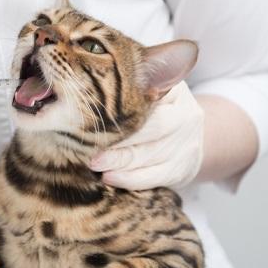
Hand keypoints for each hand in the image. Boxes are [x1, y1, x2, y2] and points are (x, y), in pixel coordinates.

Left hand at [89, 82, 203, 189]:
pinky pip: (155, 176)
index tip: (90, 116)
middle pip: (152, 127)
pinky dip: (130, 179)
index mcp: (174, 89)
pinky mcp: (184, 168)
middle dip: (118, 139)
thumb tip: (78, 100)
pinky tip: (109, 178)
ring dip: (119, 161)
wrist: (190, 138)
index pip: (147, 96)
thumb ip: (122, 93)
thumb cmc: (154, 111)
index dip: (119, 108)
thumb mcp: (146, 94)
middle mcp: (186, 113)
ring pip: (151, 154)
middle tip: (88, 147)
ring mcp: (187, 142)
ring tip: (93, 164)